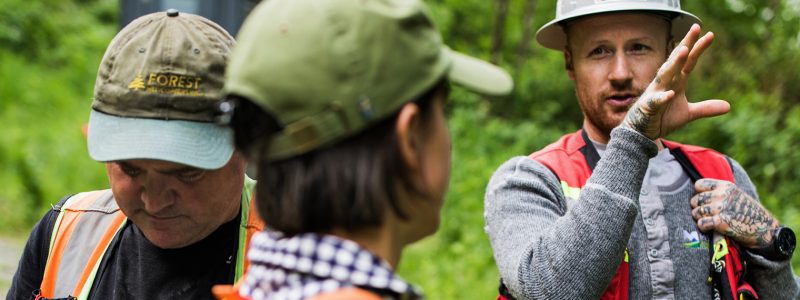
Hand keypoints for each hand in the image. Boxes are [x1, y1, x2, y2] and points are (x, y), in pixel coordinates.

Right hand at [621, 24, 729, 139]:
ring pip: (665, 74)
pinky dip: (662, 97)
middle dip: (686, 44)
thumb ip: (706, 108)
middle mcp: (666, 82)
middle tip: (696, 28)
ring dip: (674, 63)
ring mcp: (656, 93)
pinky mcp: (648, 107)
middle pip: (677, 60)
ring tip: (684, 50)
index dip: (698, 49)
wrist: (641, 132)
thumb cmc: (662, 117)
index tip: (710, 34)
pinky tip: (669, 94)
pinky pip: (655, 101)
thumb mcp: (688, 113)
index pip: (689, 62)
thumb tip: (728, 106)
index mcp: (676, 82)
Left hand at [690, 178, 779, 248]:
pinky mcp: (721, 222)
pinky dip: (703, 227)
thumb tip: (698, 193)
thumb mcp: (736, 195)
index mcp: (726, 186)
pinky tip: (709, 228)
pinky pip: (701, 223)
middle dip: (698, 208)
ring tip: (710, 221)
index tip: (706, 201)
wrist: (765, 229)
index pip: (699, 185)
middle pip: (695, 200)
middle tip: (708, 215)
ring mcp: (720, 208)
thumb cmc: (749, 212)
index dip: (699, 194)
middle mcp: (722, 195)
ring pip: (696, 212)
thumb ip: (720, 192)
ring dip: (700, 219)